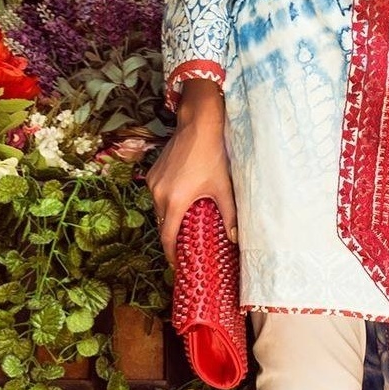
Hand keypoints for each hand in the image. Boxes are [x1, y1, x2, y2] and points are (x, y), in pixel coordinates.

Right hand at [145, 79, 236, 265]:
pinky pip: (157, 194)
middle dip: (171, 237)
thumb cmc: (212, 155)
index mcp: (175, 201)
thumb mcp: (222, 187)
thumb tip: (235, 238)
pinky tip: (181, 199)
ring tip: (184, 222)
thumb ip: (229, 214)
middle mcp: (159, 193)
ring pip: (159, 208)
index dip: (171, 254)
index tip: (177, 264)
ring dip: (169, 217)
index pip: (167, 237)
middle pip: (162, 224)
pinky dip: (166, 201)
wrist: (198, 125)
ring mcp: (154, 182)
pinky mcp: (153, 172)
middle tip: (184, 246)